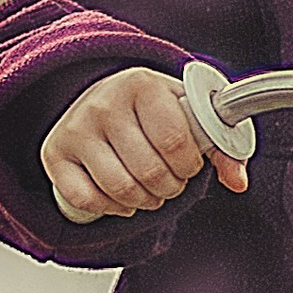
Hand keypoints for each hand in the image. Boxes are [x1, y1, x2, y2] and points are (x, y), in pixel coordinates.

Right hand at [40, 67, 247, 221]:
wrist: (105, 94)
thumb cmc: (155, 109)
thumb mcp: (191, 113)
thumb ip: (222, 145)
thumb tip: (238, 181)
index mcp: (142, 84)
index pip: (175, 142)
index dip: (190, 166)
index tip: (189, 165)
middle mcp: (104, 103)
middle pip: (149, 171)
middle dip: (170, 188)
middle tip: (172, 182)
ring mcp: (76, 128)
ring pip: (120, 189)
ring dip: (145, 201)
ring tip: (152, 191)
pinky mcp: (55, 154)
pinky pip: (87, 200)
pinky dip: (112, 208)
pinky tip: (122, 196)